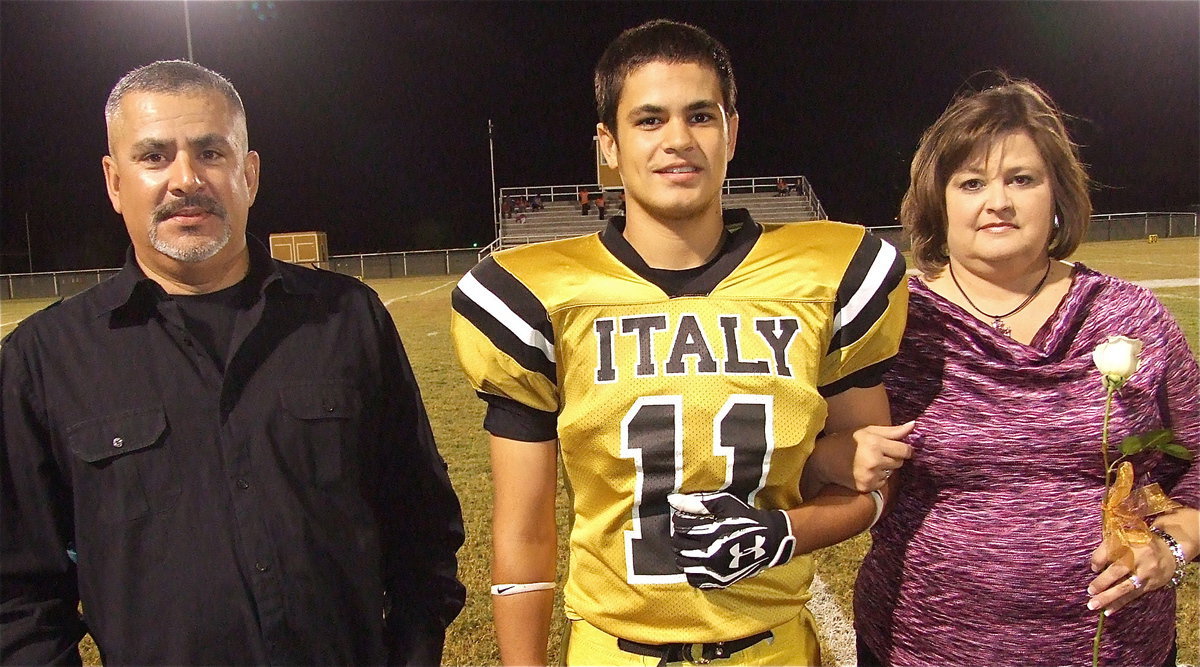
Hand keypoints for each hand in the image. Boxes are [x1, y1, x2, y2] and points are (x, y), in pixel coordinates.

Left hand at [667, 492, 795, 589]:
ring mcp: (715, 570)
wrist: (768, 540)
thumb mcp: (724, 503)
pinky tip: (696, 562)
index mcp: (711, 532)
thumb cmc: (745, 518)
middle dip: (678, 536)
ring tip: (689, 546)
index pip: (681, 526)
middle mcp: (710, 553)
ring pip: (683, 564)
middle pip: (679, 546)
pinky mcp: (720, 580)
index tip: (683, 518)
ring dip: (682, 554)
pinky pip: (694, 580)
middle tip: (685, 532)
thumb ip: (697, 502)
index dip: (679, 520)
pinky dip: (691, 571)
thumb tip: (671, 500)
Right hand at [809, 421, 914, 492]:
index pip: (905, 450)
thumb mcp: (868, 431)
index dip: (904, 449)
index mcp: (875, 444)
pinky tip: (864, 471)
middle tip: (877, 453)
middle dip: (892, 457)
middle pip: (899, 462)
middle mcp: (874, 461)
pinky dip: (877, 478)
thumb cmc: (847, 441)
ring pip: (891, 473)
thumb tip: (913, 426)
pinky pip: (882, 483)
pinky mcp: (866, 487)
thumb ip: (892, 431)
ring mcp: (870, 476)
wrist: (824, 459)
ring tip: (868, 462)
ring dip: (884, 468)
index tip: (899, 448)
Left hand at [1086, 529, 1178, 615]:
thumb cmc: (1140, 544)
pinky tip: (1108, 611)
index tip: (1094, 568)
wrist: (1171, 552)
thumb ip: (1110, 547)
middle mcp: (1138, 556)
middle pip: (1118, 570)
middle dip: (1102, 582)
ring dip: (1108, 597)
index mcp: (1129, 540)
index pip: (1109, 550)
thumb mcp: (1126, 537)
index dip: (1098, 560)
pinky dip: (1119, 603)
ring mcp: (1146, 572)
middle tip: (1090, 591)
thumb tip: (1095, 566)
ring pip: (1125, 586)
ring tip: (1093, 605)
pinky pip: (1133, 595)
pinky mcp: (1150, 584)